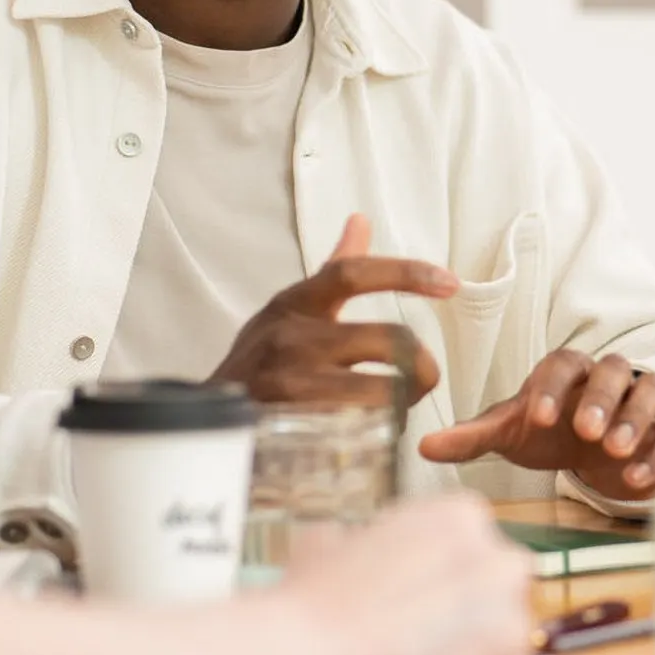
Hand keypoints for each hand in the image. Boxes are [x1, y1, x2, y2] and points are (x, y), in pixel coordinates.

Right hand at [211, 216, 454, 407]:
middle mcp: (290, 336)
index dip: (406, 273)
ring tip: (400, 410)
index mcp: (295, 302)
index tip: (449, 283)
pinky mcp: (287, 425)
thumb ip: (332, 271)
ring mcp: (287, 382)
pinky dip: (376, 431)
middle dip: (422, 365)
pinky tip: (376, 433)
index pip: (353, 272)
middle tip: (425, 380)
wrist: (205, 417)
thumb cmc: (259, 361)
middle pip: (387, 339)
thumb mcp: (291, 311)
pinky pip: (354, 427)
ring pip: (379, 390)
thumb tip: (360, 222)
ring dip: (403, 404)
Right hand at [279, 494, 533, 654]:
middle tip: (423, 623)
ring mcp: (505, 633)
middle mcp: (500, 567)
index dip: (440, 564)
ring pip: (500, 638)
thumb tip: (350, 547)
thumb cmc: (312, 600)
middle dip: (471, 601)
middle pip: (502, 581)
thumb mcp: (333, 540)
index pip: (473, 538)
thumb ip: (366, 540)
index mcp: (464, 518)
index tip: (415, 585)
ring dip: (469, 648)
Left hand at [415, 350, 654, 501]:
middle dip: (601, 398)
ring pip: (650, 393)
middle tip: (586, 430)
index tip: (539, 417)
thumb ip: (472, 438)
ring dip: (635, 419)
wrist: (593, 452)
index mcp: (567, 373)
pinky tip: (635, 479)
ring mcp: (641, 406)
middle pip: (614, 370)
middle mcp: (608, 381)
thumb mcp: (512, 434)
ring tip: (614, 451)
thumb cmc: (549, 433)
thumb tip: (424, 445)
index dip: (553, 387)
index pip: (563, 363)